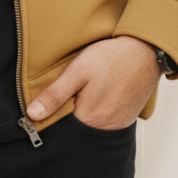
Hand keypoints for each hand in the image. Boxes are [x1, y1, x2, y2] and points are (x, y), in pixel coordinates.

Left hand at [26, 37, 160, 130]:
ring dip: (87, 111)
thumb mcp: (78, 71)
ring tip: (88, 89)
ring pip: (92, 124)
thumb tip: (32, 114)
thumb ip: (55, 94)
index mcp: (90, 118)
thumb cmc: (112, 57)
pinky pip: (107, 121)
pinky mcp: (127, 118)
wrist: (145, 51)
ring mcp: (118, 124)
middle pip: (78, 127)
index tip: (54, 98)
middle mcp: (105, 127)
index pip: (62, 126)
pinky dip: (101, 110)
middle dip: (71, 112)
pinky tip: (101, 93)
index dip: (54, 112)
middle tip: (75, 89)